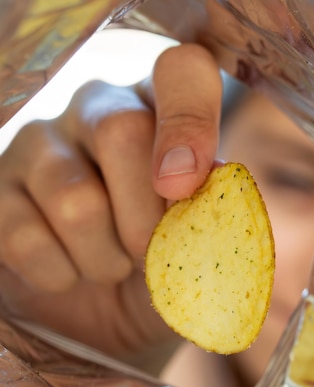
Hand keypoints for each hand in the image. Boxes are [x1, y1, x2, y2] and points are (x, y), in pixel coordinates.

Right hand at [0, 43, 222, 371]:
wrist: (110, 314)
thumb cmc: (165, 265)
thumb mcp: (203, 240)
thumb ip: (215, 208)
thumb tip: (207, 181)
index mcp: (159, 108)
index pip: (181, 72)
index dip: (190, 120)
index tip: (187, 184)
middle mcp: (96, 109)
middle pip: (122, 131)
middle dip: (146, 217)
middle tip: (150, 253)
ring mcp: (38, 145)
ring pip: (73, 197)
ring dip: (104, 257)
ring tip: (110, 266)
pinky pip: (25, 238)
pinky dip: (60, 275)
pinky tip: (69, 271)